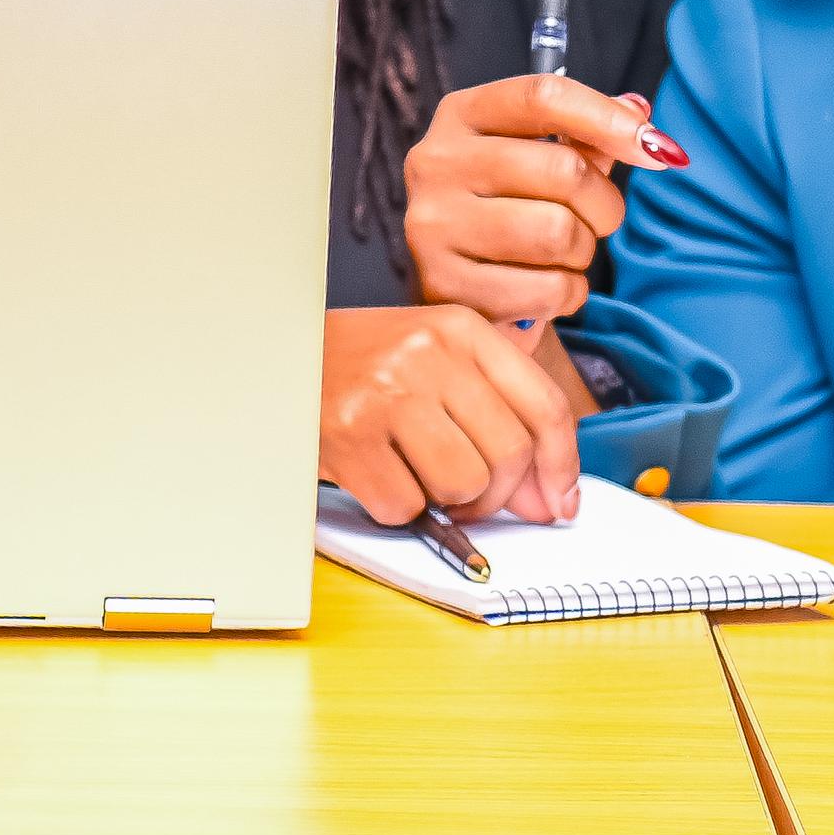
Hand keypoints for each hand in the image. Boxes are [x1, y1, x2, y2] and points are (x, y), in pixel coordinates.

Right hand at [320, 305, 583, 527]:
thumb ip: (496, 417)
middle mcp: (430, 354)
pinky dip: (394, 505)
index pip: (544, 405)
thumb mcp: (435, 363)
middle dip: (496, 495)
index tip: (559, 503)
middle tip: (468, 498)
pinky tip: (374, 473)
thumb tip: (547, 500)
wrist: (272, 358)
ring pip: (464, 483)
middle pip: (510, 454)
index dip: (561, 466)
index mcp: (461, 329)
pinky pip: (406, 504)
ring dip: (443, 499)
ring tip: (412, 472)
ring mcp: (389, 393)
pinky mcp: (351, 435)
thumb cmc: (361, 367)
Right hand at [401, 75, 686, 323]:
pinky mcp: (443, 285)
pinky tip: (549, 289)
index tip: (657, 149)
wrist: (468, 298)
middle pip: (563, 169)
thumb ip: (589, 134)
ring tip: (566, 255)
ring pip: (558, 232)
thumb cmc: (514, 213)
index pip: (543, 97)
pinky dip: (568, 293)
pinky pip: (547, 288)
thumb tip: (640, 112)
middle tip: (600, 220)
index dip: (610, 119)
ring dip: (584, 251)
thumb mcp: (541, 161)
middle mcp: (435, 161)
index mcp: (461, 114)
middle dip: (604, 204)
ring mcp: (432, 224)